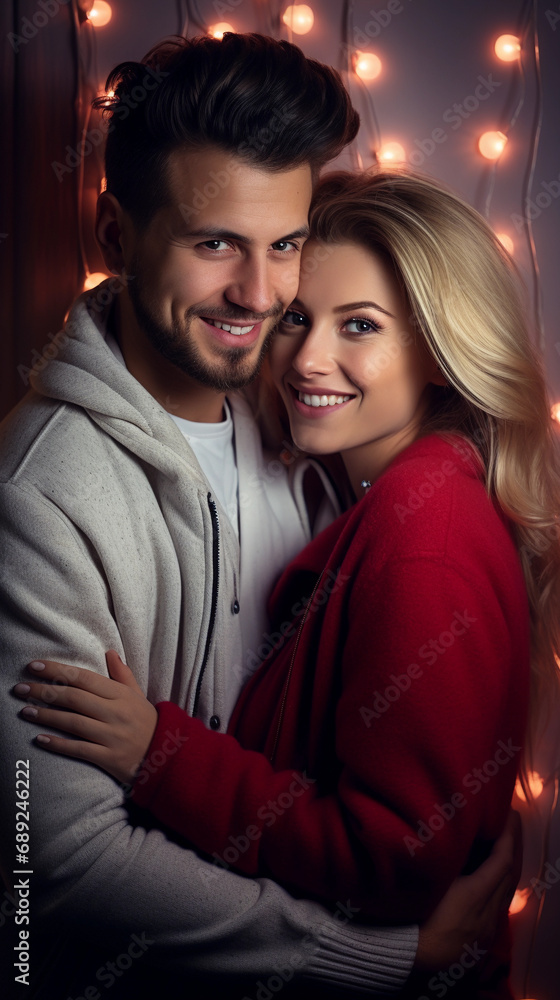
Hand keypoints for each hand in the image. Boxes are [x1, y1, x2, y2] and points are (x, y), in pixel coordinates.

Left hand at [13, 651, 157, 784]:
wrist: (167, 756)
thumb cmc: (148, 722)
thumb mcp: (138, 695)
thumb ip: (122, 674)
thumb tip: (109, 652)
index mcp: (121, 694)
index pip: (84, 678)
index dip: (57, 670)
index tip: (34, 666)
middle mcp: (116, 712)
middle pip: (74, 698)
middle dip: (44, 691)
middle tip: (20, 688)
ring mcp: (112, 736)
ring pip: (73, 722)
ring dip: (46, 716)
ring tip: (24, 711)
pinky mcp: (109, 758)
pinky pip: (79, 749)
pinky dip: (58, 744)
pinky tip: (40, 738)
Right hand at [414, 809, 521, 970]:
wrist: (407, 956)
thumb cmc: (412, 913)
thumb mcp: (429, 878)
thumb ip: (447, 858)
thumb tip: (453, 833)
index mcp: (474, 896)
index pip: (501, 861)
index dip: (506, 836)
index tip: (508, 815)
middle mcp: (486, 914)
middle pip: (508, 876)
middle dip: (511, 848)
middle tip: (509, 823)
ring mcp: (485, 929)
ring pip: (505, 893)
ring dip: (506, 868)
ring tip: (502, 846)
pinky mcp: (480, 940)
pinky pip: (498, 907)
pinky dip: (499, 887)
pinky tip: (492, 880)